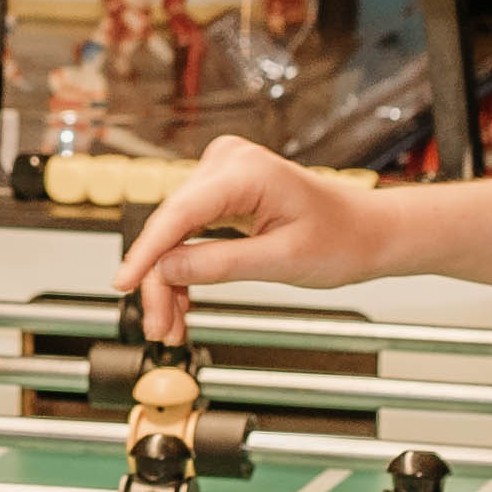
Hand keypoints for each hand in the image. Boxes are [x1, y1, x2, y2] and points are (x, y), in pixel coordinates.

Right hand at [112, 139, 398, 341]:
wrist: (367, 232)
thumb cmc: (341, 239)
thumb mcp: (282, 262)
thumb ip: (221, 264)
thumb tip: (166, 270)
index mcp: (246, 171)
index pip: (179, 214)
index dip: (146, 254)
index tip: (123, 285)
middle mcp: (227, 162)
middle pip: (172, 227)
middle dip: (161, 281)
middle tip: (160, 328)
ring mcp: (223, 173)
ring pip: (176, 233)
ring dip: (169, 281)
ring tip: (171, 326)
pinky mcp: (222, 189)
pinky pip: (190, 230)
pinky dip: (184, 268)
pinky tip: (181, 304)